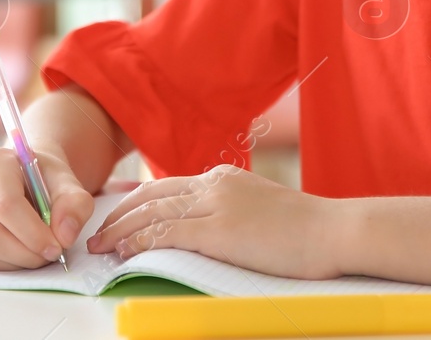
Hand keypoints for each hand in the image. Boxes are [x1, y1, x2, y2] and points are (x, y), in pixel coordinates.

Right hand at [0, 146, 95, 270]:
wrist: (23, 177)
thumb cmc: (43, 179)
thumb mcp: (66, 182)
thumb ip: (74, 203)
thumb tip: (65, 235)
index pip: (6, 205)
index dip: (32, 233)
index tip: (56, 248)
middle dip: (26, 254)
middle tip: (51, 256)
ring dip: (17, 262)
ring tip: (39, 253)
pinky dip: (5, 265)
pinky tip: (22, 253)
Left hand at [86, 165, 345, 279]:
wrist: (334, 231)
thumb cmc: (304, 230)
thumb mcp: (258, 209)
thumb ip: (228, 212)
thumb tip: (202, 231)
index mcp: (223, 177)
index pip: (166, 186)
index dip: (135, 202)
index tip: (116, 217)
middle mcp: (215, 184)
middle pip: (151, 196)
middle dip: (118, 215)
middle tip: (96, 233)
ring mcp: (216, 205)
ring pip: (153, 213)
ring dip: (121, 231)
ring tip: (101, 247)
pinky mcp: (220, 229)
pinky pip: (167, 233)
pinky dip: (140, 242)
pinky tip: (125, 252)